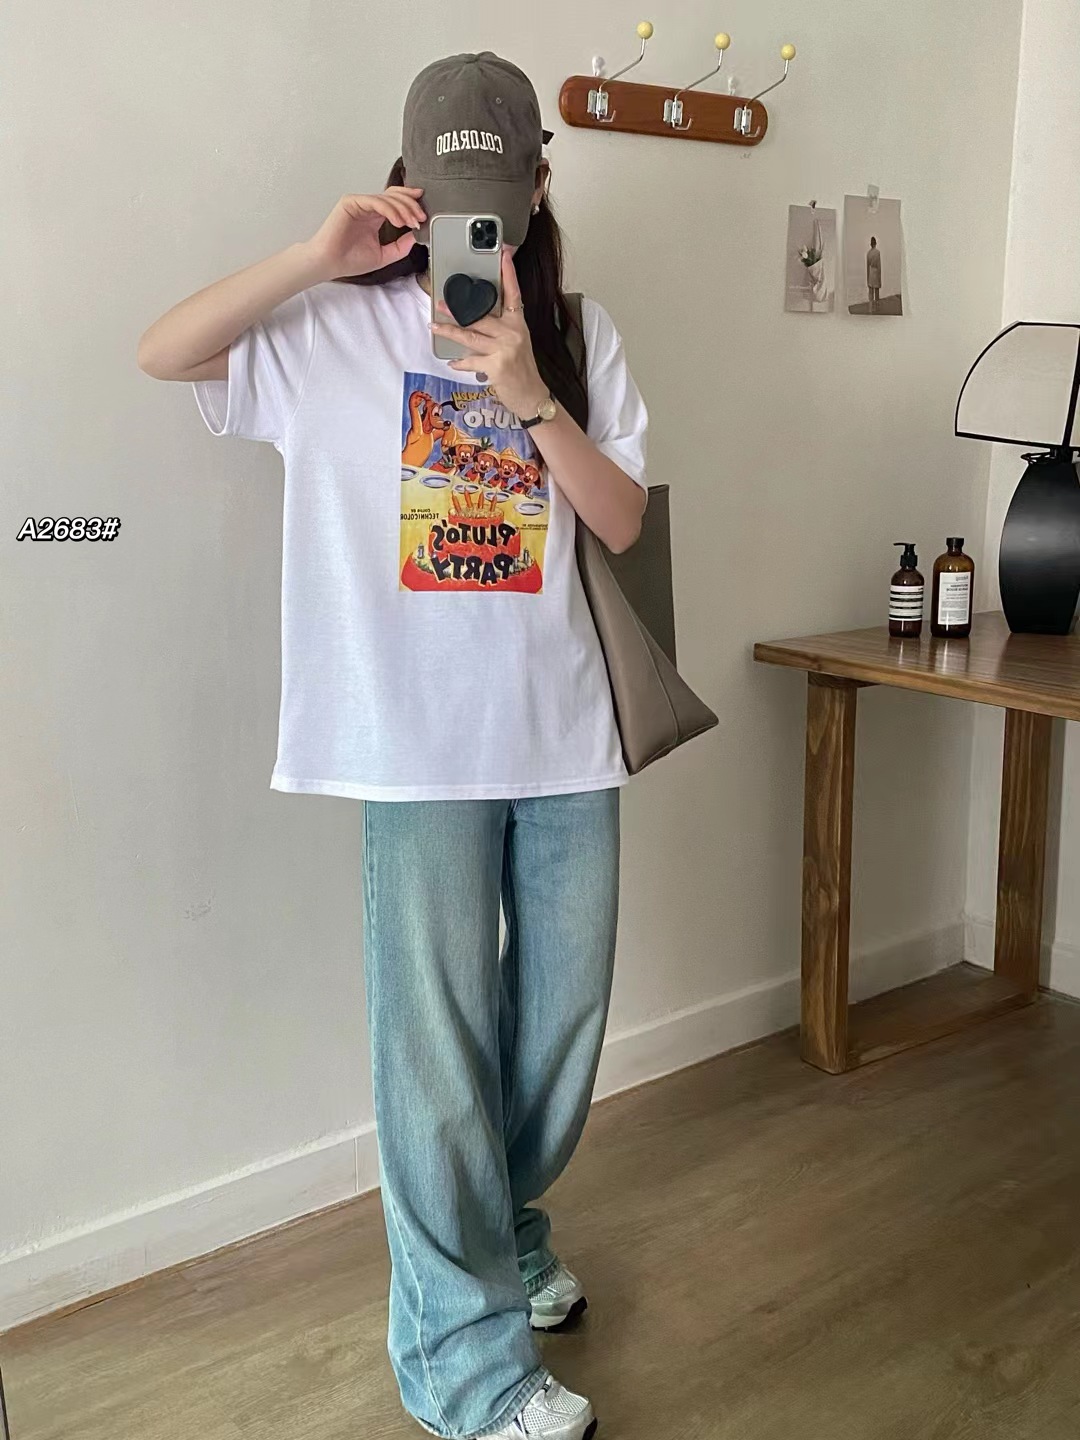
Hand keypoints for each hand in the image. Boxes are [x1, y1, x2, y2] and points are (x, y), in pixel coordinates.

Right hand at [305, 188, 425, 281]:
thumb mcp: (384, 255)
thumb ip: (400, 246)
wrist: (330, 264)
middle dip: (411, 205)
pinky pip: (375, 201)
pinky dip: (390, 210)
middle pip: (394, 196)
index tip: (423, 216)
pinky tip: (399, 221)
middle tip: (421, 217)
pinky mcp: (351, 202)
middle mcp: (368, 207)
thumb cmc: (350, 260)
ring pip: (387, 198)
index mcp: (375, 216)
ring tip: (412, 222)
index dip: (411, 204)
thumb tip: (416, 236)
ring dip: (403, 208)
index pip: (396, 202)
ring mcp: (359, 203)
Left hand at [430, 250, 548, 419]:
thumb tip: (476, 321)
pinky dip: (460, 363)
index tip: (503, 255)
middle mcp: (513, 333)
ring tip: (436, 327)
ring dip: (450, 332)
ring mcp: (504, 349)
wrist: (532, 396)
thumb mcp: (518, 343)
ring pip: (471, 336)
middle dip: (458, 310)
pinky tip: (453, 362)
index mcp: (519, 323)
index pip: (513, 294)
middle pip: (481, 316)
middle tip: (440, 303)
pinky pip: (471, 361)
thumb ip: (501, 329)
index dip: (508, 274)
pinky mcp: (496, 367)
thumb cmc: (523, 370)